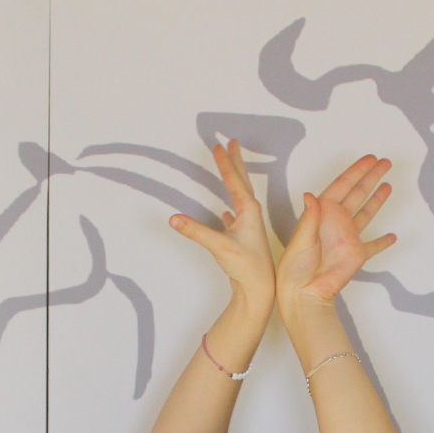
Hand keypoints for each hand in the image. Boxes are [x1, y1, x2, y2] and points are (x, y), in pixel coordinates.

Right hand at [169, 140, 275, 303]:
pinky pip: (236, 218)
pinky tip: (226, 213)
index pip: (234, 180)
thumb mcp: (218, 246)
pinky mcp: (244, 240)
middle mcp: (251, 216)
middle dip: (235, 162)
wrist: (259, 289)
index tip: (219, 145)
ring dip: (234, 181)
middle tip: (232, 143)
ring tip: (230, 168)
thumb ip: (195, 231)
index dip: (225, 162)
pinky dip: (230, 210)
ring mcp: (248, 227)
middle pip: (242, 182)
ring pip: (240, 197)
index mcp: (248, 211)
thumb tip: (174, 219)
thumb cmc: (246, 267)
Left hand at [276, 155, 394, 307]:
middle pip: (358, 193)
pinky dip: (383, 242)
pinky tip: (392, 236)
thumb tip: (310, 196)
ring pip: (367, 213)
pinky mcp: (357, 255)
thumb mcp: (300, 239)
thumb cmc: (295, 267)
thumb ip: (309, 218)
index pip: (343, 186)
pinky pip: (373, 246)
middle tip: (385, 162)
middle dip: (371, 177)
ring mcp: (348, 237)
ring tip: (388, 186)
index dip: (357, 171)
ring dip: (377, 199)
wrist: (304, 292)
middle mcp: (337, 222)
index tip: (370, 159)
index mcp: (323, 213)